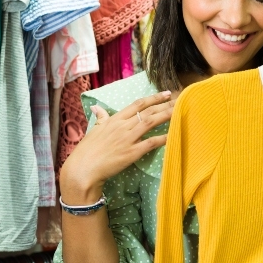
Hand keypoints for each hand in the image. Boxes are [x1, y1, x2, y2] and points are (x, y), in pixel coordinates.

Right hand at [59, 91, 173, 202]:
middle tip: (179, 100)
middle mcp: (123, 126)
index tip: (165, 93)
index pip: (137, 104)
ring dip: (166, 116)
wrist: (84, 168)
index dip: (153, 98)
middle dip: (164, 105)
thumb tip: (96, 107)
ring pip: (150, 123)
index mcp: (115, 119)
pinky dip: (162, 138)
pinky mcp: (132, 153)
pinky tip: (173, 135)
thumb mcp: (94, 130)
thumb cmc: (87, 150)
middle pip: (147, 111)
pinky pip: (150, 143)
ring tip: (179, 111)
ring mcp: (128, 139)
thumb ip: (100, 118)